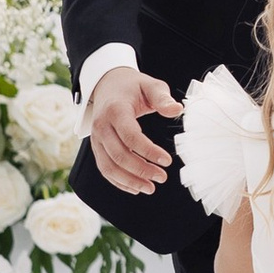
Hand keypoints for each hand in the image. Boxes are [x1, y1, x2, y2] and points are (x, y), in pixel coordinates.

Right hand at [87, 65, 178, 196]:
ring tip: (151, 188)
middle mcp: (101, 127)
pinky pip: (105, 169)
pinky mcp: (97, 147)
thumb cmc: (132, 86)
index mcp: (115, 111)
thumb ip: (163, 98)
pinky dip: (118, 181)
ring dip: (129, 181)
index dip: (149, 151)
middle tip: (162, 177)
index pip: (131, 136)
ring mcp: (96, 139)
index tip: (167, 161)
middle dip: (141, 170)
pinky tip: (136, 187)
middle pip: (118, 155)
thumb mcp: (150, 86)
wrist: (107, 85)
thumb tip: (177, 110)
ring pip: (109, 167)